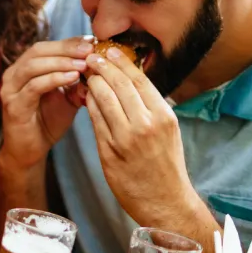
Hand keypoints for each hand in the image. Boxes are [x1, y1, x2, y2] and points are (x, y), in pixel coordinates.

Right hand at [0, 36, 93, 169]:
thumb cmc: (47, 122)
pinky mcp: (13, 105)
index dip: (69, 42)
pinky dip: (54, 79)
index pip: (46, 46)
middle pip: (38, 50)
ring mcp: (10, 89)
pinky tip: (72, 78)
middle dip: (66, 48)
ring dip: (61, 62)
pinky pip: (34, 87)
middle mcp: (13, 74)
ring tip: (83, 64)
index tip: (92, 41)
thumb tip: (98, 64)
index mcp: (24, 68)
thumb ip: (77, 81)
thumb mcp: (67, 97)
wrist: (30, 151)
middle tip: (89, 49)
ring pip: (33, 65)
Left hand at [83, 48, 196, 222]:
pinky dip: (88, 104)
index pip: (139, 79)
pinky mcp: (109, 152)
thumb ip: (151, 106)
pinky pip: (94, 120)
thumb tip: (132, 80)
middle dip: (101, 67)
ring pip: (103, 100)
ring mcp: (126, 139)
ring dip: (92, 83)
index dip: (120, 62)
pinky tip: (84, 96)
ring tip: (85, 74)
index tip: (109, 50)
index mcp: (163, 116)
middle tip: (90, 56)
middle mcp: (146, 125)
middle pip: (119, 85)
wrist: (164, 201)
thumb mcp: (168, 131)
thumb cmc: (166, 164)